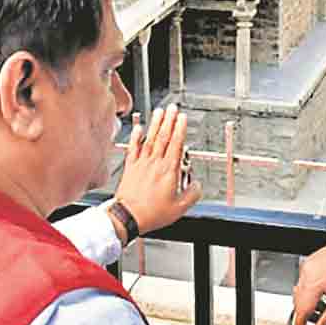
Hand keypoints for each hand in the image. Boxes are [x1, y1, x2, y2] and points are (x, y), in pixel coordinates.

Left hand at [114, 104, 200, 235]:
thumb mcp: (179, 208)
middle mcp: (155, 163)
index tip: (182, 118)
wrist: (127, 216)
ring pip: (150, 139)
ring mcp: (141, 164)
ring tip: (160, 111)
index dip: (180, 129)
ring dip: (155, 124)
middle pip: (164, 137)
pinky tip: (138, 128)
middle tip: (173, 108)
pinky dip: (136, 137)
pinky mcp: (130, 168)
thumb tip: (197, 186)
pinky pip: (133, 148)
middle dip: (169, 120)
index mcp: (168, 171)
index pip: (176, 144)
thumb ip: (192, 195)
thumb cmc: (151, 213)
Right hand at [291, 229, 325, 324]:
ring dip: (308, 302)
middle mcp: (307, 273)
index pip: (302, 311)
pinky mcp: (310, 261)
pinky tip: (324, 293)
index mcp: (314, 283)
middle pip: (298, 302)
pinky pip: (304, 280)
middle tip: (316, 323)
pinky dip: (310, 290)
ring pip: (300, 291)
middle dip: (305, 315)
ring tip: (324, 306)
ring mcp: (307, 265)